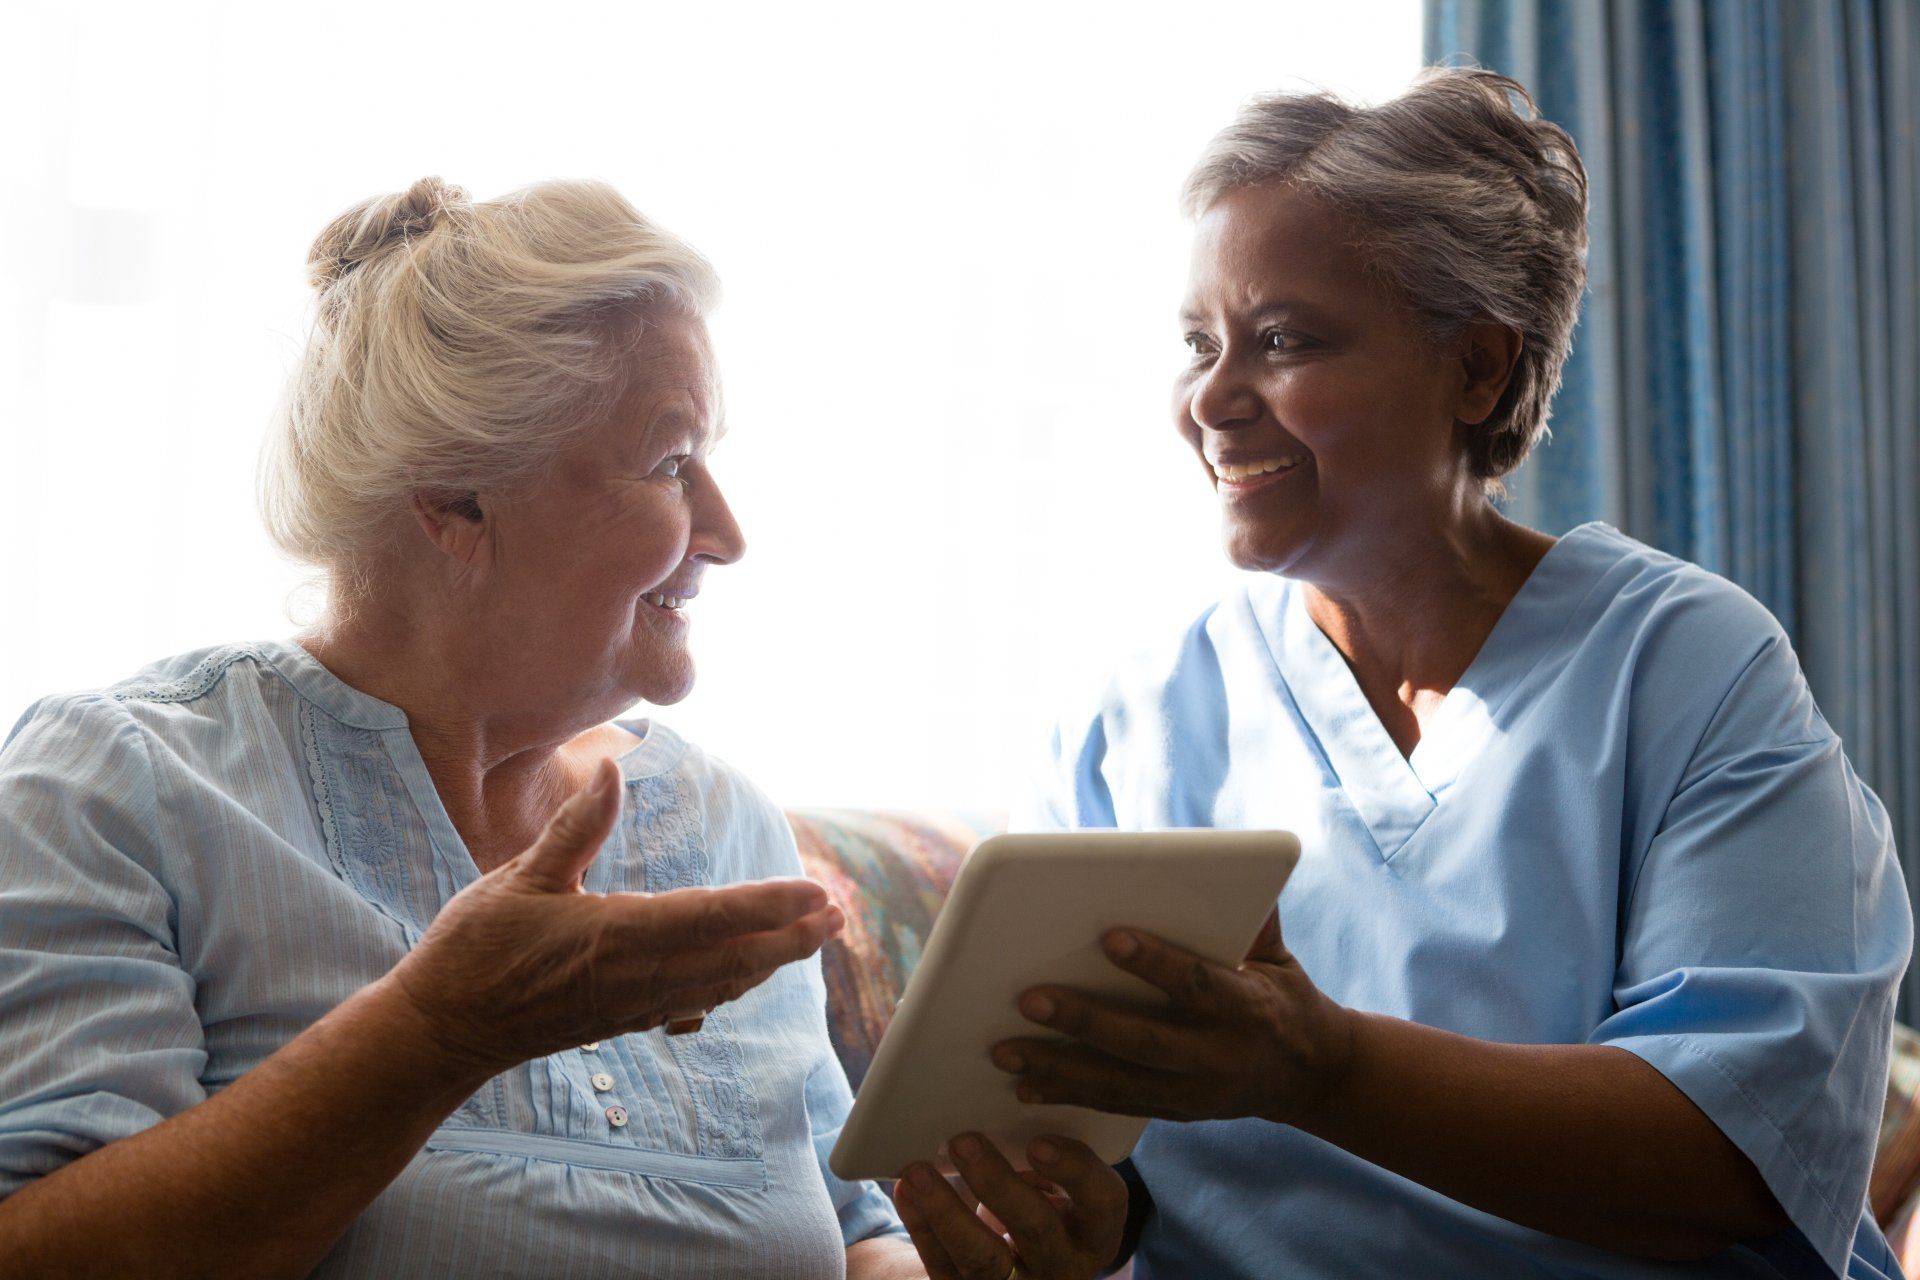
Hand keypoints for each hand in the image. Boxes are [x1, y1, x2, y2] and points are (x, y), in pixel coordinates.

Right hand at [384, 757, 842, 1076]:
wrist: (443, 1030)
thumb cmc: (474, 949)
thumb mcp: (519, 877)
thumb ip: (575, 827)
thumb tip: (611, 768)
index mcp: (615, 935)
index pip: (711, 917)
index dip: (769, 906)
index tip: (813, 893)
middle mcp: (636, 975)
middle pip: (734, 957)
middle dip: (792, 938)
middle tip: (839, 916)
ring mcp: (633, 1005)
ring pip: (721, 984)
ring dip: (772, 962)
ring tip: (814, 940)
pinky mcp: (623, 1020)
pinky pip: (694, 1003)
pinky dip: (732, 986)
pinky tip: (748, 976)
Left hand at [894, 1134, 1124, 1279]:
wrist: (1019, 1266)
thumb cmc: (1043, 1206)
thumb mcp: (1060, 1188)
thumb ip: (1046, 1158)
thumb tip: (1000, 1110)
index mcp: (1096, 1229)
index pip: (1103, 1202)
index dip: (1075, 1171)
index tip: (1038, 1142)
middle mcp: (1063, 1263)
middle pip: (1036, 1227)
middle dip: (997, 1183)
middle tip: (964, 1141)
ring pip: (982, 1258)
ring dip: (947, 1211)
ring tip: (918, 1171)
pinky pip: (944, 1266)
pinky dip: (922, 1227)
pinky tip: (907, 1191)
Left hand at [992, 908, 1351, 1124]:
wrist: (1311, 1075)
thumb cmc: (1283, 997)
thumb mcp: (1279, 956)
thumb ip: (1253, 919)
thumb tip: (1232, 863)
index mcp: (1248, 1009)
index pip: (1196, 983)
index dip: (1154, 962)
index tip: (1107, 936)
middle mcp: (1219, 1056)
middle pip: (1143, 1040)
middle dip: (1083, 1021)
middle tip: (1027, 998)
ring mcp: (1194, 1093)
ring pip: (1118, 1081)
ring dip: (1057, 1067)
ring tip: (1004, 1050)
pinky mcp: (1173, 1112)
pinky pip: (1114, 1105)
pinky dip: (1067, 1095)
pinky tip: (1023, 1085)